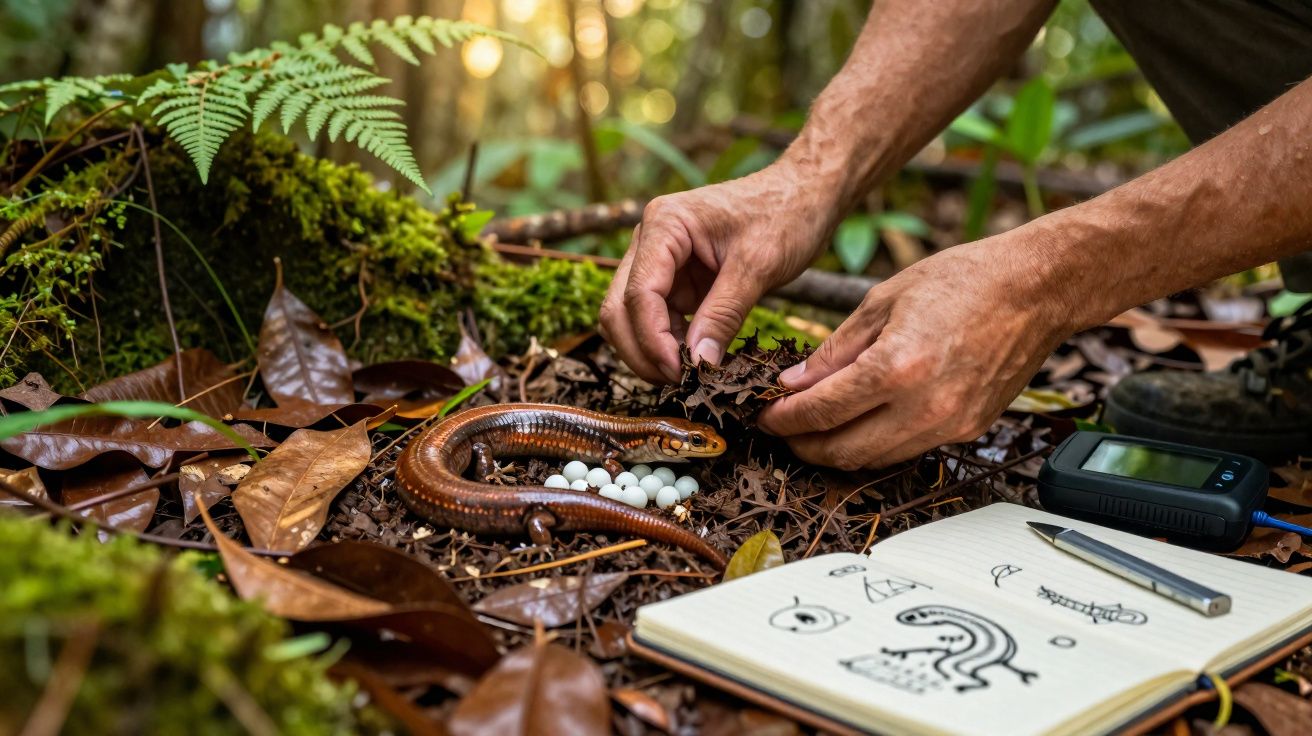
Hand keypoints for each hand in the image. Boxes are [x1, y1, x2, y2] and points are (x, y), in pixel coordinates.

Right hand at [599, 162, 833, 382]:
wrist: (805, 194)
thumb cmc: (787, 215)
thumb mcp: (758, 266)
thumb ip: (723, 315)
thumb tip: (698, 365)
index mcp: (664, 224)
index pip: (638, 293)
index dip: (653, 340)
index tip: (680, 373)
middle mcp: (650, 240)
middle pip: (619, 308)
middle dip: (642, 351)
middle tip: (679, 383)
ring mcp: (660, 262)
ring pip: (630, 318)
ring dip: (652, 351)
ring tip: (691, 375)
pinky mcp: (676, 280)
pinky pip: (659, 320)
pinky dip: (670, 344)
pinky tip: (699, 360)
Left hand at [757, 235, 1070, 468]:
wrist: (1036, 289)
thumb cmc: (964, 280)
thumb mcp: (882, 301)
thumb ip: (834, 351)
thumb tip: (793, 385)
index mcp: (896, 367)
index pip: (821, 410)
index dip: (783, 418)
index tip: (763, 416)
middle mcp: (924, 406)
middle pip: (843, 450)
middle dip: (802, 446)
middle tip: (780, 431)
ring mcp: (950, 425)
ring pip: (874, 460)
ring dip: (837, 452)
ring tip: (813, 432)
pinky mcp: (969, 431)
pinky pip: (907, 451)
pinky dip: (875, 445)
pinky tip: (858, 426)